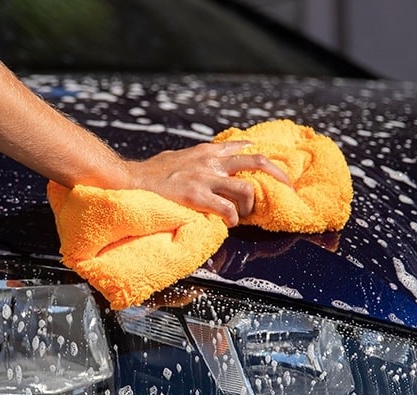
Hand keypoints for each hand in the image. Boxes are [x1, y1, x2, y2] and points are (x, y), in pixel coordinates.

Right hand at [128, 141, 290, 226]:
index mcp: (206, 152)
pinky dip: (233, 220)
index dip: (261, 158)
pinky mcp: (196, 196)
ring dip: (250, 207)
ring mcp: (204, 179)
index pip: (242, 148)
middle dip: (277, 175)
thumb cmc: (151, 174)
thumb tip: (203, 161)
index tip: (273, 168)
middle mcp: (210, 162)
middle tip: (286, 188)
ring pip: (246, 190)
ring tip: (242, 216)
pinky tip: (228, 225)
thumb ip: (195, 159)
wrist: (130, 180)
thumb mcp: (177, 157)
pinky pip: (227, 210)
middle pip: (256, 163)